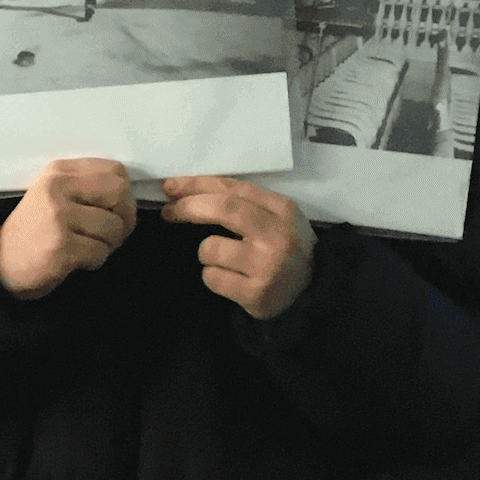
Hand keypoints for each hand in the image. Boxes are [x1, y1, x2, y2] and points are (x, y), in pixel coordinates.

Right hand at [0, 158, 135, 299]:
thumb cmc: (35, 231)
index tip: (114, 211)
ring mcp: (58, 216)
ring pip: (113, 227)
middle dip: (125, 219)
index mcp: (59, 172)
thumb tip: (128, 198)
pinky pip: (100, 253)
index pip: (115, 170)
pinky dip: (95, 261)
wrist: (0, 263)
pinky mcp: (60, 246)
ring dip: (108, 245)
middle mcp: (58, 188)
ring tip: (88, 247)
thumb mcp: (55, 195)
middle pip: (119, 193)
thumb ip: (86, 187)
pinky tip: (77, 261)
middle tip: (111, 234)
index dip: (124, 195)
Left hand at [160, 176, 315, 320]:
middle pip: (223, 210)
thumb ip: (242, 203)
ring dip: (206, 252)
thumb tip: (186, 191)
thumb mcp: (275, 218)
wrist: (311, 293)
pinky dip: (213, 276)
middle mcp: (277, 235)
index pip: (233, 188)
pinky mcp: (256, 294)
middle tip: (168, 211)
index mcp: (283, 210)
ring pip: (210, 248)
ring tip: (224, 260)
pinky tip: (230, 280)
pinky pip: (212, 278)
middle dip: (188, 207)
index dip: (197, 184)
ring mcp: (267, 266)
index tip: (171, 186)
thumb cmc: (284, 248)